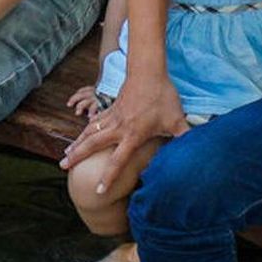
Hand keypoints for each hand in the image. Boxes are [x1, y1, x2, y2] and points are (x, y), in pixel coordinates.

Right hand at [60, 73, 188, 190]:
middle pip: (93, 144)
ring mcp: (111, 117)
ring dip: (76, 144)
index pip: (118, 160)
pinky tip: (77, 139)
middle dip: (77, 156)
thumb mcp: (176, 119)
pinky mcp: (110, 110)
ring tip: (64, 156)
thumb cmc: (163, 96)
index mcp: (133, 134)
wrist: (148, 72)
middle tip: (62, 167)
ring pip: (89, 133)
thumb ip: (185, 137)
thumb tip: (198, 152)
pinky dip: (84, 131)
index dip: (108, 176)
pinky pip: (93, 123)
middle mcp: (118, 128)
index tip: (99, 190)